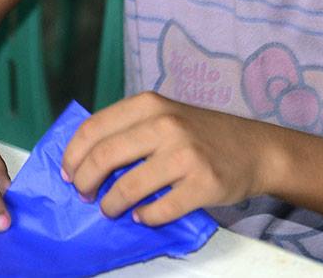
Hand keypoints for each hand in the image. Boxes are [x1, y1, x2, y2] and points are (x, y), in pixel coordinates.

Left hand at [60, 91, 280, 225]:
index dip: (73, 156)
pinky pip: (159, 210)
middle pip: (103, 157)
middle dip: (85, 182)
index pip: (93, 129)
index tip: (67, 174)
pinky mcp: (203, 184)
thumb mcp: (163, 115)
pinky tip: (142, 217)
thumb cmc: (200, 133)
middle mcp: (165, 125)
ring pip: (128, 187)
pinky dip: (144, 218)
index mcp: (148, 104)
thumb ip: (129, 128)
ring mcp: (185, 155)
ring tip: (110, 209)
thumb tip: (83, 158)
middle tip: (84, 195)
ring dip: (111, 204)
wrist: (256, 148)